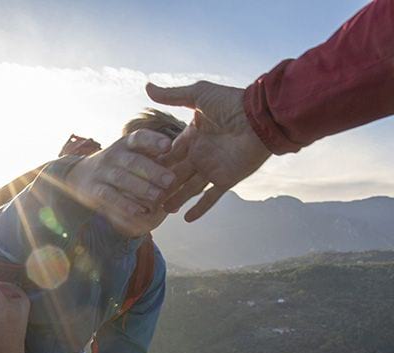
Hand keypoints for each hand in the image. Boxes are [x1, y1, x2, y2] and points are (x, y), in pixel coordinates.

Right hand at [66, 129, 174, 235]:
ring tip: (158, 198)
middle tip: (171, 180)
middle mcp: (113, 155)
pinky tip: (139, 211)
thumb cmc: (118, 167)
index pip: (139, 138)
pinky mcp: (94, 190)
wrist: (79, 175)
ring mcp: (102, 172)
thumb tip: (182, 180)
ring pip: (122, 179)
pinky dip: (124, 204)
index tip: (168, 146)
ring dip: (141, 189)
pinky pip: (110, 196)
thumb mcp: (131, 157)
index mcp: (126, 144)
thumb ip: (154, 165)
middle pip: (133, 161)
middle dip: (152, 171)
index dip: (153, 141)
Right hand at [146, 80, 270, 221]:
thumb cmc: (232, 103)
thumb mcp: (199, 95)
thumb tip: (147, 87)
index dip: (154, 163)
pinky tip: (186, 219)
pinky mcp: (226, 179)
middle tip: (144, 197)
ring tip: (160, 211)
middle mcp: (200, 154)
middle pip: (176, 174)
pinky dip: (200, 209)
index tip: (137, 174)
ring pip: (189, 188)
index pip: (169, 153)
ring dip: (176, 199)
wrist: (262, 117)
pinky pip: (211, 197)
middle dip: (161, 185)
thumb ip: (172, 95)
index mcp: (192, 136)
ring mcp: (212, 168)